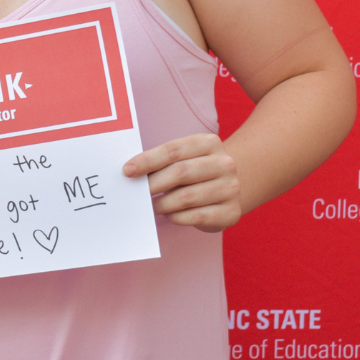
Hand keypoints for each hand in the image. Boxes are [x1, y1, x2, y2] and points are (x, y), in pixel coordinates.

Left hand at [123, 133, 240, 231]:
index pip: (173, 151)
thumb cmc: (196, 171)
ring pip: (187, 197)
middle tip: (137, 193)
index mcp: (209, 143)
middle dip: (153, 184)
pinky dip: (177, 217)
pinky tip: (170, 215)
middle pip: (180, 172)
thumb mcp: (185, 158)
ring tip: (152, 205)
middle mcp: (225, 163)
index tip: (127, 170)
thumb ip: (163, 162)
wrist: (229, 188)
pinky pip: (196, 216)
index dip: (147, 160)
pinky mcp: (231, 211)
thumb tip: (131, 172)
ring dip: (163, 203)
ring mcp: (231, 188)